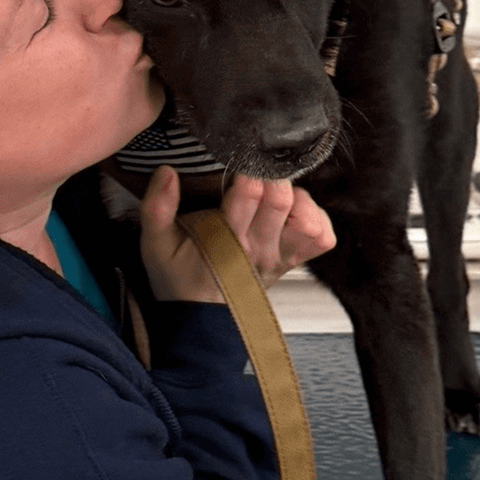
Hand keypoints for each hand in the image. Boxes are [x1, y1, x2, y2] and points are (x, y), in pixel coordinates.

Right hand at [139, 166, 336, 303]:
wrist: (199, 318)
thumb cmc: (180, 277)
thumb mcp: (156, 245)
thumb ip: (157, 208)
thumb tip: (166, 173)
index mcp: (227, 241)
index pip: (250, 196)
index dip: (249, 171)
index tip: (240, 160)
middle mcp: (260, 248)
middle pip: (283, 201)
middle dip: (273, 178)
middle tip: (260, 173)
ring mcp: (282, 256)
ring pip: (310, 220)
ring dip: (298, 199)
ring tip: (276, 195)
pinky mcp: (295, 261)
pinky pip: (322, 237)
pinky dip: (315, 218)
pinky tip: (293, 213)